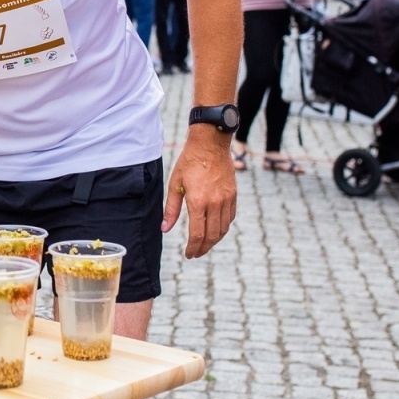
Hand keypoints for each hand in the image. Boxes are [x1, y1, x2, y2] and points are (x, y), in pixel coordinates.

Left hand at [162, 128, 235, 258]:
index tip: (189, 255)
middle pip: (212, 236)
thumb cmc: (189, 162)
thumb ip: (171, 209)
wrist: (211, 144)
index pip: (197, 234)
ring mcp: (227, 199)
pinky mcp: (233, 195)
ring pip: (223, 229)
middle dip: (203, 248)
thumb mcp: (175, 184)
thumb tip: (165, 229)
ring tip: (204, 245)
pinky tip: (215, 229)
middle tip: (196, 254)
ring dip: (214, 240)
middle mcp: (215, 203)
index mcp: (198, 202)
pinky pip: (230, 218)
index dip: (193, 248)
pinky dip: (223, 227)